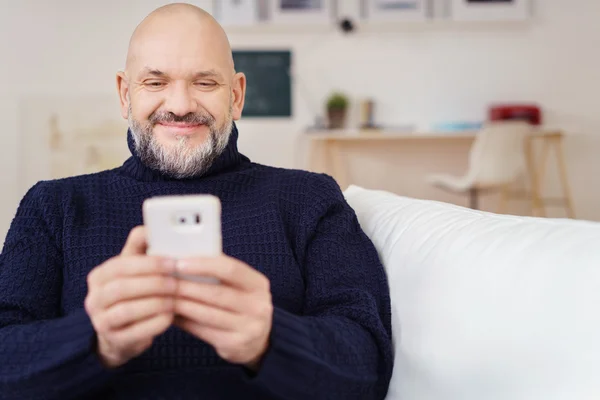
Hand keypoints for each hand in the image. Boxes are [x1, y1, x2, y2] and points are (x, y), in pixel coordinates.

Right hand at [84, 226, 176, 367]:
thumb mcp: (134, 269)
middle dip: (153, 283)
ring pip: (127, 310)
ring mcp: (101, 322)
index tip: (172, 262)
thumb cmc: (133, 293)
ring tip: (175, 299)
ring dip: (155, 303)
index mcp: (99, 276)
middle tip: (177, 281)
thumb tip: (152, 227)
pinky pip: (135, 332)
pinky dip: (155, 323)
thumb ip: (141, 247)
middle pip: (122, 288)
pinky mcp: (114, 342)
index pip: (120, 265)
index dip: (148, 263)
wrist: (120, 334)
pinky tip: (171, 317)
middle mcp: (94, 298)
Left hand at [173, 255, 272, 369]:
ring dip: (181, 304)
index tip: (179, 263)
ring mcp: (248, 327)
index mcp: (258, 284)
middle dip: (186, 286)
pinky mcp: (234, 345)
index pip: (230, 269)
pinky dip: (184, 321)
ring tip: (164, 296)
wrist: (259, 340)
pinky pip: (203, 331)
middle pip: (216, 293)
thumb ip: (219, 273)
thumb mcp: (241, 286)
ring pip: (206, 313)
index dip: (204, 265)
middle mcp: (258, 306)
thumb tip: (182, 259)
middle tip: (164, 281)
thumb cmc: (241, 304)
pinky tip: (172, 314)